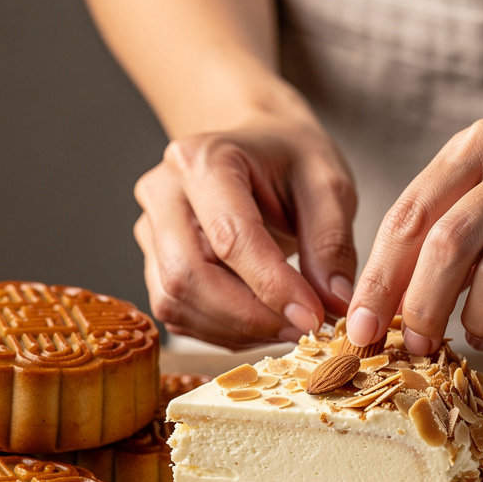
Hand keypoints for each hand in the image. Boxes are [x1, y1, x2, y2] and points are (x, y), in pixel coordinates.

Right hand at [134, 115, 358, 348]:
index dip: (272, 286)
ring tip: (286, 326)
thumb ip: (331, 243)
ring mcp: (150, 232)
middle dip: (249, 316)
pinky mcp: (153, 265)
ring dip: (235, 330)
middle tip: (301, 329)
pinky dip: (222, 332)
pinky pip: (177, 315)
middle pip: (189, 276)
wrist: (255, 149)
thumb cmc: (290, 161)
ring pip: (176, 302)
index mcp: (204, 159)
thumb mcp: (328, 185)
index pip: (230, 237)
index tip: (313, 316)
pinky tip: (260, 323)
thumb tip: (332, 303)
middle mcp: (163, 193)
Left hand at [345, 105, 482, 353]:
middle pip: (446, 246)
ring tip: (477, 336)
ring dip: (475, 323)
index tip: (359, 331)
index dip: (377, 282)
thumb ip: (440, 231)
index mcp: (476, 147)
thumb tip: (383, 308)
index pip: (407, 218)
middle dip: (418, 310)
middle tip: (414, 347)